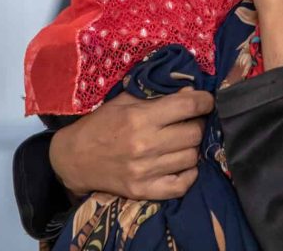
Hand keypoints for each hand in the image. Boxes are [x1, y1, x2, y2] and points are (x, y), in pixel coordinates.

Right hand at [49, 88, 213, 199]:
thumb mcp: (125, 100)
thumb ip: (156, 95)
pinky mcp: (143, 191)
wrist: (75, 158)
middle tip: (191, 120)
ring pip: (191, 158)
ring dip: (192, 147)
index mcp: (140, 117)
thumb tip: (189, 91)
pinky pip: (181, 186)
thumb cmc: (101, 123)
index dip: (204, 101)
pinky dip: (188, 174)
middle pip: (194, 133)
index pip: (187, 106)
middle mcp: (145, 144)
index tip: (207, 100)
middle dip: (197, 123)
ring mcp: (145, 171)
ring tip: (182, 141)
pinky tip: (182, 164)